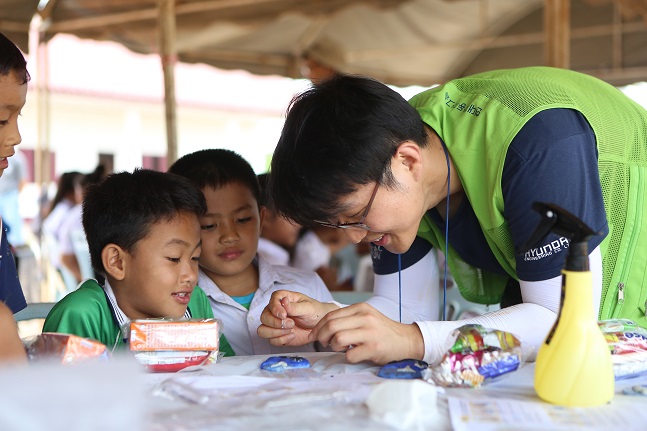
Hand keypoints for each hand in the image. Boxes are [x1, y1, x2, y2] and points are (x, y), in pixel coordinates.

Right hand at [257, 290, 338, 346]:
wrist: (320, 326)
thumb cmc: (314, 312)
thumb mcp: (308, 307)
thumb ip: (294, 306)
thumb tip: (284, 301)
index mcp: (282, 299)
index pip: (272, 301)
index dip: (275, 308)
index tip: (284, 315)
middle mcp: (275, 311)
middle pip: (264, 317)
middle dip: (276, 323)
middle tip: (291, 324)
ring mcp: (275, 324)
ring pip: (262, 330)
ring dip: (276, 332)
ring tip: (290, 330)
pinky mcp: (278, 335)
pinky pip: (272, 340)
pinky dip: (281, 340)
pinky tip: (292, 335)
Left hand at [309, 303, 424, 364]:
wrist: (407, 341)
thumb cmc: (383, 331)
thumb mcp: (366, 317)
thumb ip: (348, 318)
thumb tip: (323, 327)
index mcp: (361, 308)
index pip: (330, 315)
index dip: (318, 327)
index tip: (314, 335)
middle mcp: (365, 318)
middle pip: (331, 326)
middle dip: (321, 337)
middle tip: (323, 343)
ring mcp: (369, 333)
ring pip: (337, 339)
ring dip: (334, 347)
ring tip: (341, 348)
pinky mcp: (374, 348)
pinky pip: (349, 355)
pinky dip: (348, 357)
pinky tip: (354, 354)